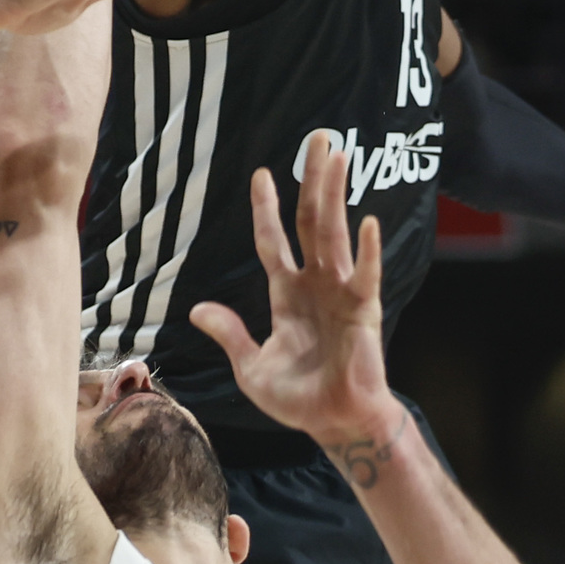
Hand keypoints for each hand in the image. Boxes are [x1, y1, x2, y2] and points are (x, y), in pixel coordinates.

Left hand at [190, 132, 397, 445]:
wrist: (333, 424)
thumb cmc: (297, 400)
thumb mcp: (250, 366)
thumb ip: (229, 334)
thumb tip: (196, 310)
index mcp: (287, 294)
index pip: (274, 241)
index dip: (266, 208)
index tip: (262, 174)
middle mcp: (316, 284)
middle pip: (311, 221)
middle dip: (313, 180)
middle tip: (319, 139)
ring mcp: (341, 292)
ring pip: (335, 233)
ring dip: (335, 194)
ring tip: (338, 156)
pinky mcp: (363, 310)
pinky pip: (366, 274)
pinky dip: (368, 249)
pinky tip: (367, 221)